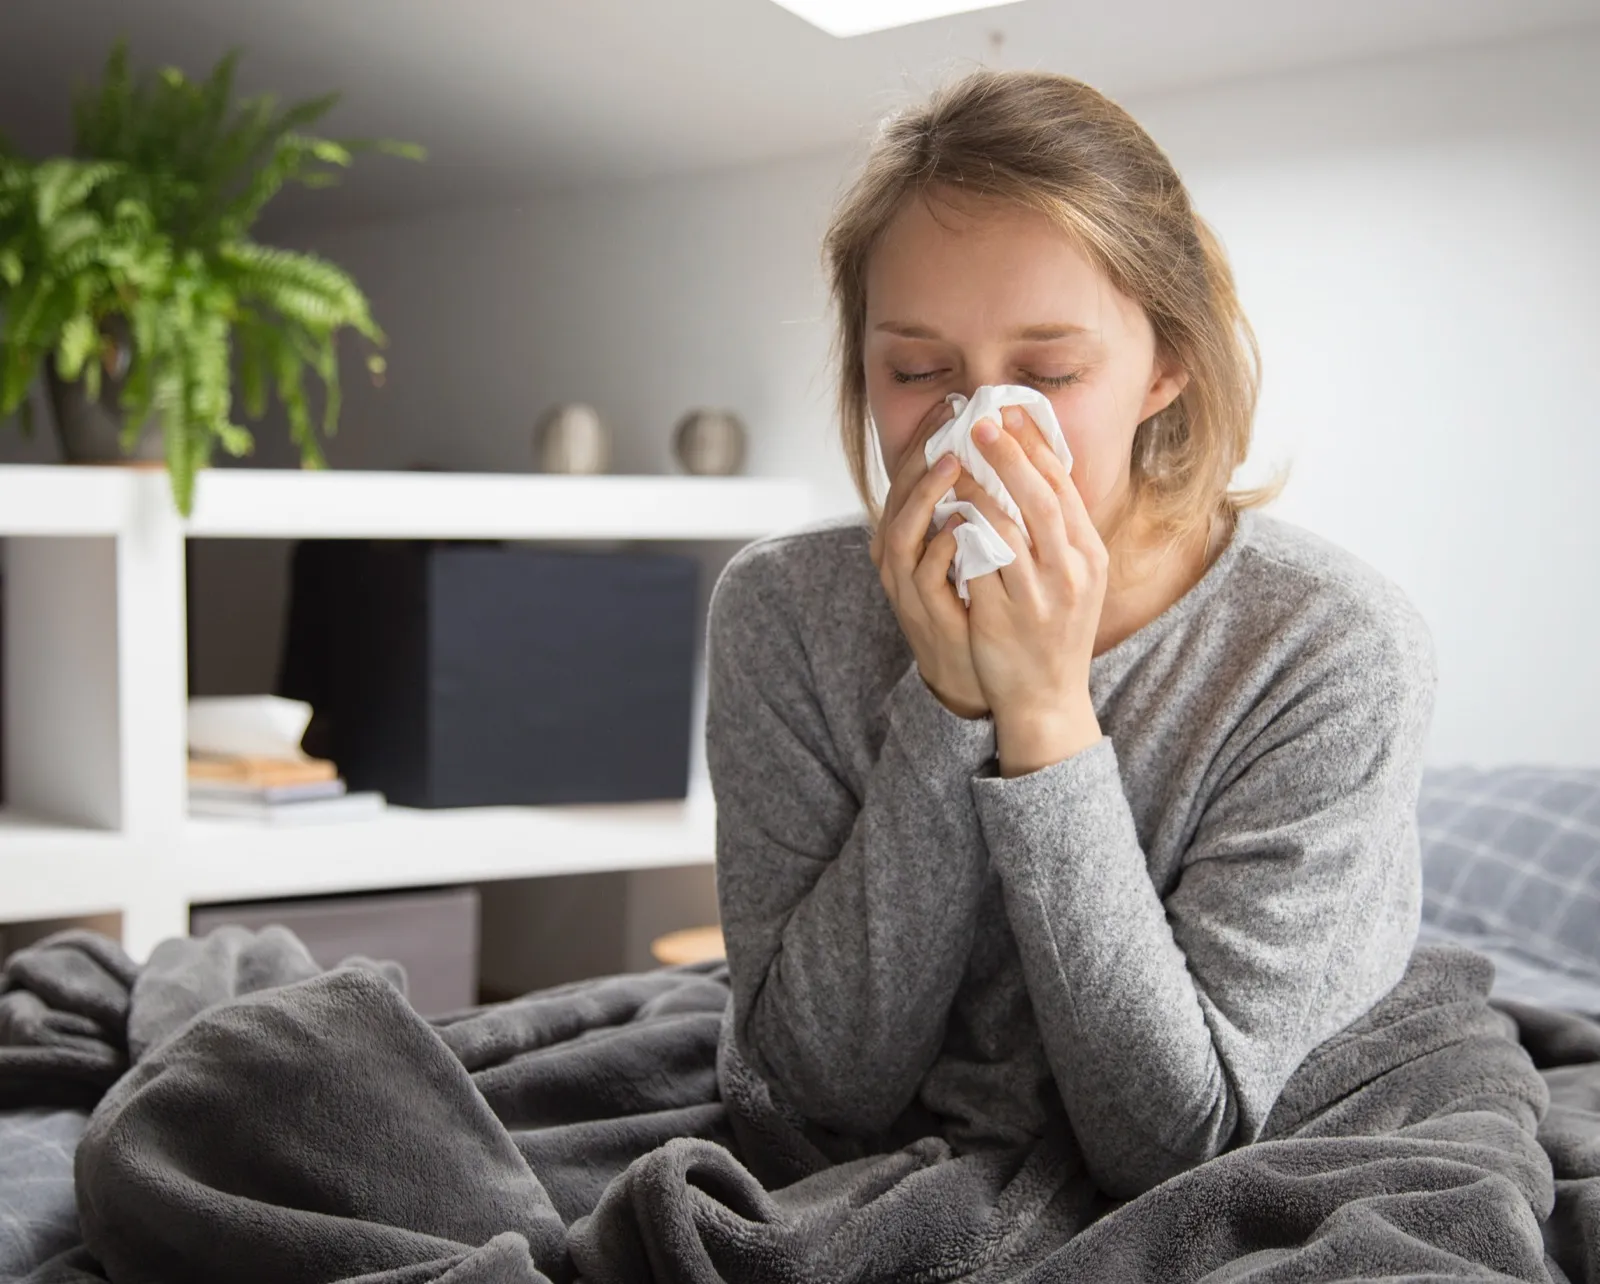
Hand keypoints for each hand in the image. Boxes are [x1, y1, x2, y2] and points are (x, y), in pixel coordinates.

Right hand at [868, 400, 988, 719]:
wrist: (979, 677)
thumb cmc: (979, 608)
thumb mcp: (976, 551)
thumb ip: (980, 509)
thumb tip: (1004, 459)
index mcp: (914, 536)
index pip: (912, 476)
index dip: (927, 438)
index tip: (952, 404)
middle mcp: (901, 557)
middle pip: (898, 495)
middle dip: (921, 455)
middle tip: (949, 420)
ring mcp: (909, 587)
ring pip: (901, 532)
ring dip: (925, 496)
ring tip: (952, 463)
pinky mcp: (925, 614)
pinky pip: (924, 576)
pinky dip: (940, 548)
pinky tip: (962, 525)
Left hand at [954, 405, 1107, 772]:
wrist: (1048, 698)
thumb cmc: (1054, 632)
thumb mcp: (1074, 579)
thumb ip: (1059, 534)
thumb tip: (1034, 474)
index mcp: (1089, 555)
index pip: (1064, 487)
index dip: (1037, 447)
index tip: (1012, 413)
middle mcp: (1071, 571)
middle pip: (1041, 498)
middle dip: (1009, 455)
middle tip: (979, 422)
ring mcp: (1039, 595)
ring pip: (1008, 527)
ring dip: (978, 488)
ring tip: (954, 462)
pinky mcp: (1006, 615)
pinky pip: (981, 563)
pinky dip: (964, 532)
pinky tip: (947, 512)